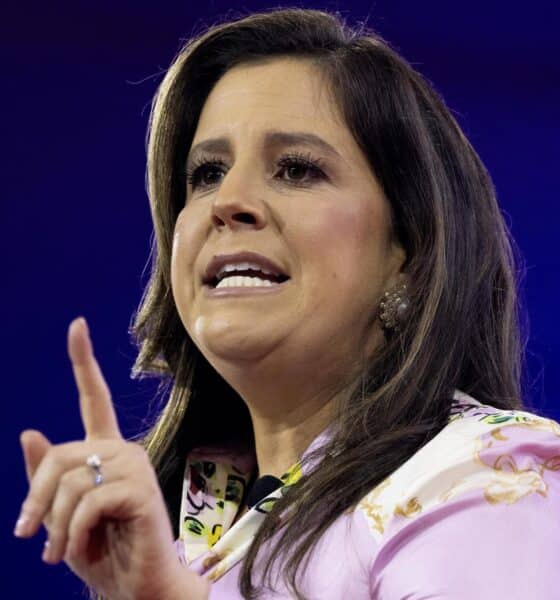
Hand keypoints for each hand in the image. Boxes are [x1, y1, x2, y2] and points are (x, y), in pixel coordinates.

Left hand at [15, 317, 208, 599]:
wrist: (135, 587)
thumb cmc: (100, 550)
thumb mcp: (59, 517)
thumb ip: (46, 477)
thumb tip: (29, 432)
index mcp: (105, 450)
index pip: (94, 398)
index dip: (84, 361)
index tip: (77, 325)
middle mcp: (123, 450)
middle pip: (60, 455)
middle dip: (35, 501)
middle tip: (28, 537)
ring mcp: (135, 467)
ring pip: (70, 481)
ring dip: (53, 526)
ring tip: (59, 551)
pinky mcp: (141, 490)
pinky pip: (87, 503)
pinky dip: (72, 534)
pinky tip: (81, 549)